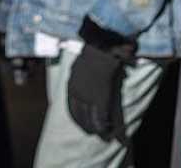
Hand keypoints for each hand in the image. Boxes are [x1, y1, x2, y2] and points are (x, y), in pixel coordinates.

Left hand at [67, 19, 132, 141]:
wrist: (101, 46)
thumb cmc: (93, 52)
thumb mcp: (79, 66)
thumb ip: (79, 77)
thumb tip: (80, 83)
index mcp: (72, 85)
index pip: (72, 107)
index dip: (78, 118)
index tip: (82, 124)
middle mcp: (77, 92)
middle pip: (80, 115)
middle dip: (86, 125)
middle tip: (93, 132)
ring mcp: (89, 95)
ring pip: (91, 118)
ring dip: (96, 127)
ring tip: (102, 134)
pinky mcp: (101, 96)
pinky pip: (101, 115)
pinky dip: (104, 124)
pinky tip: (108, 129)